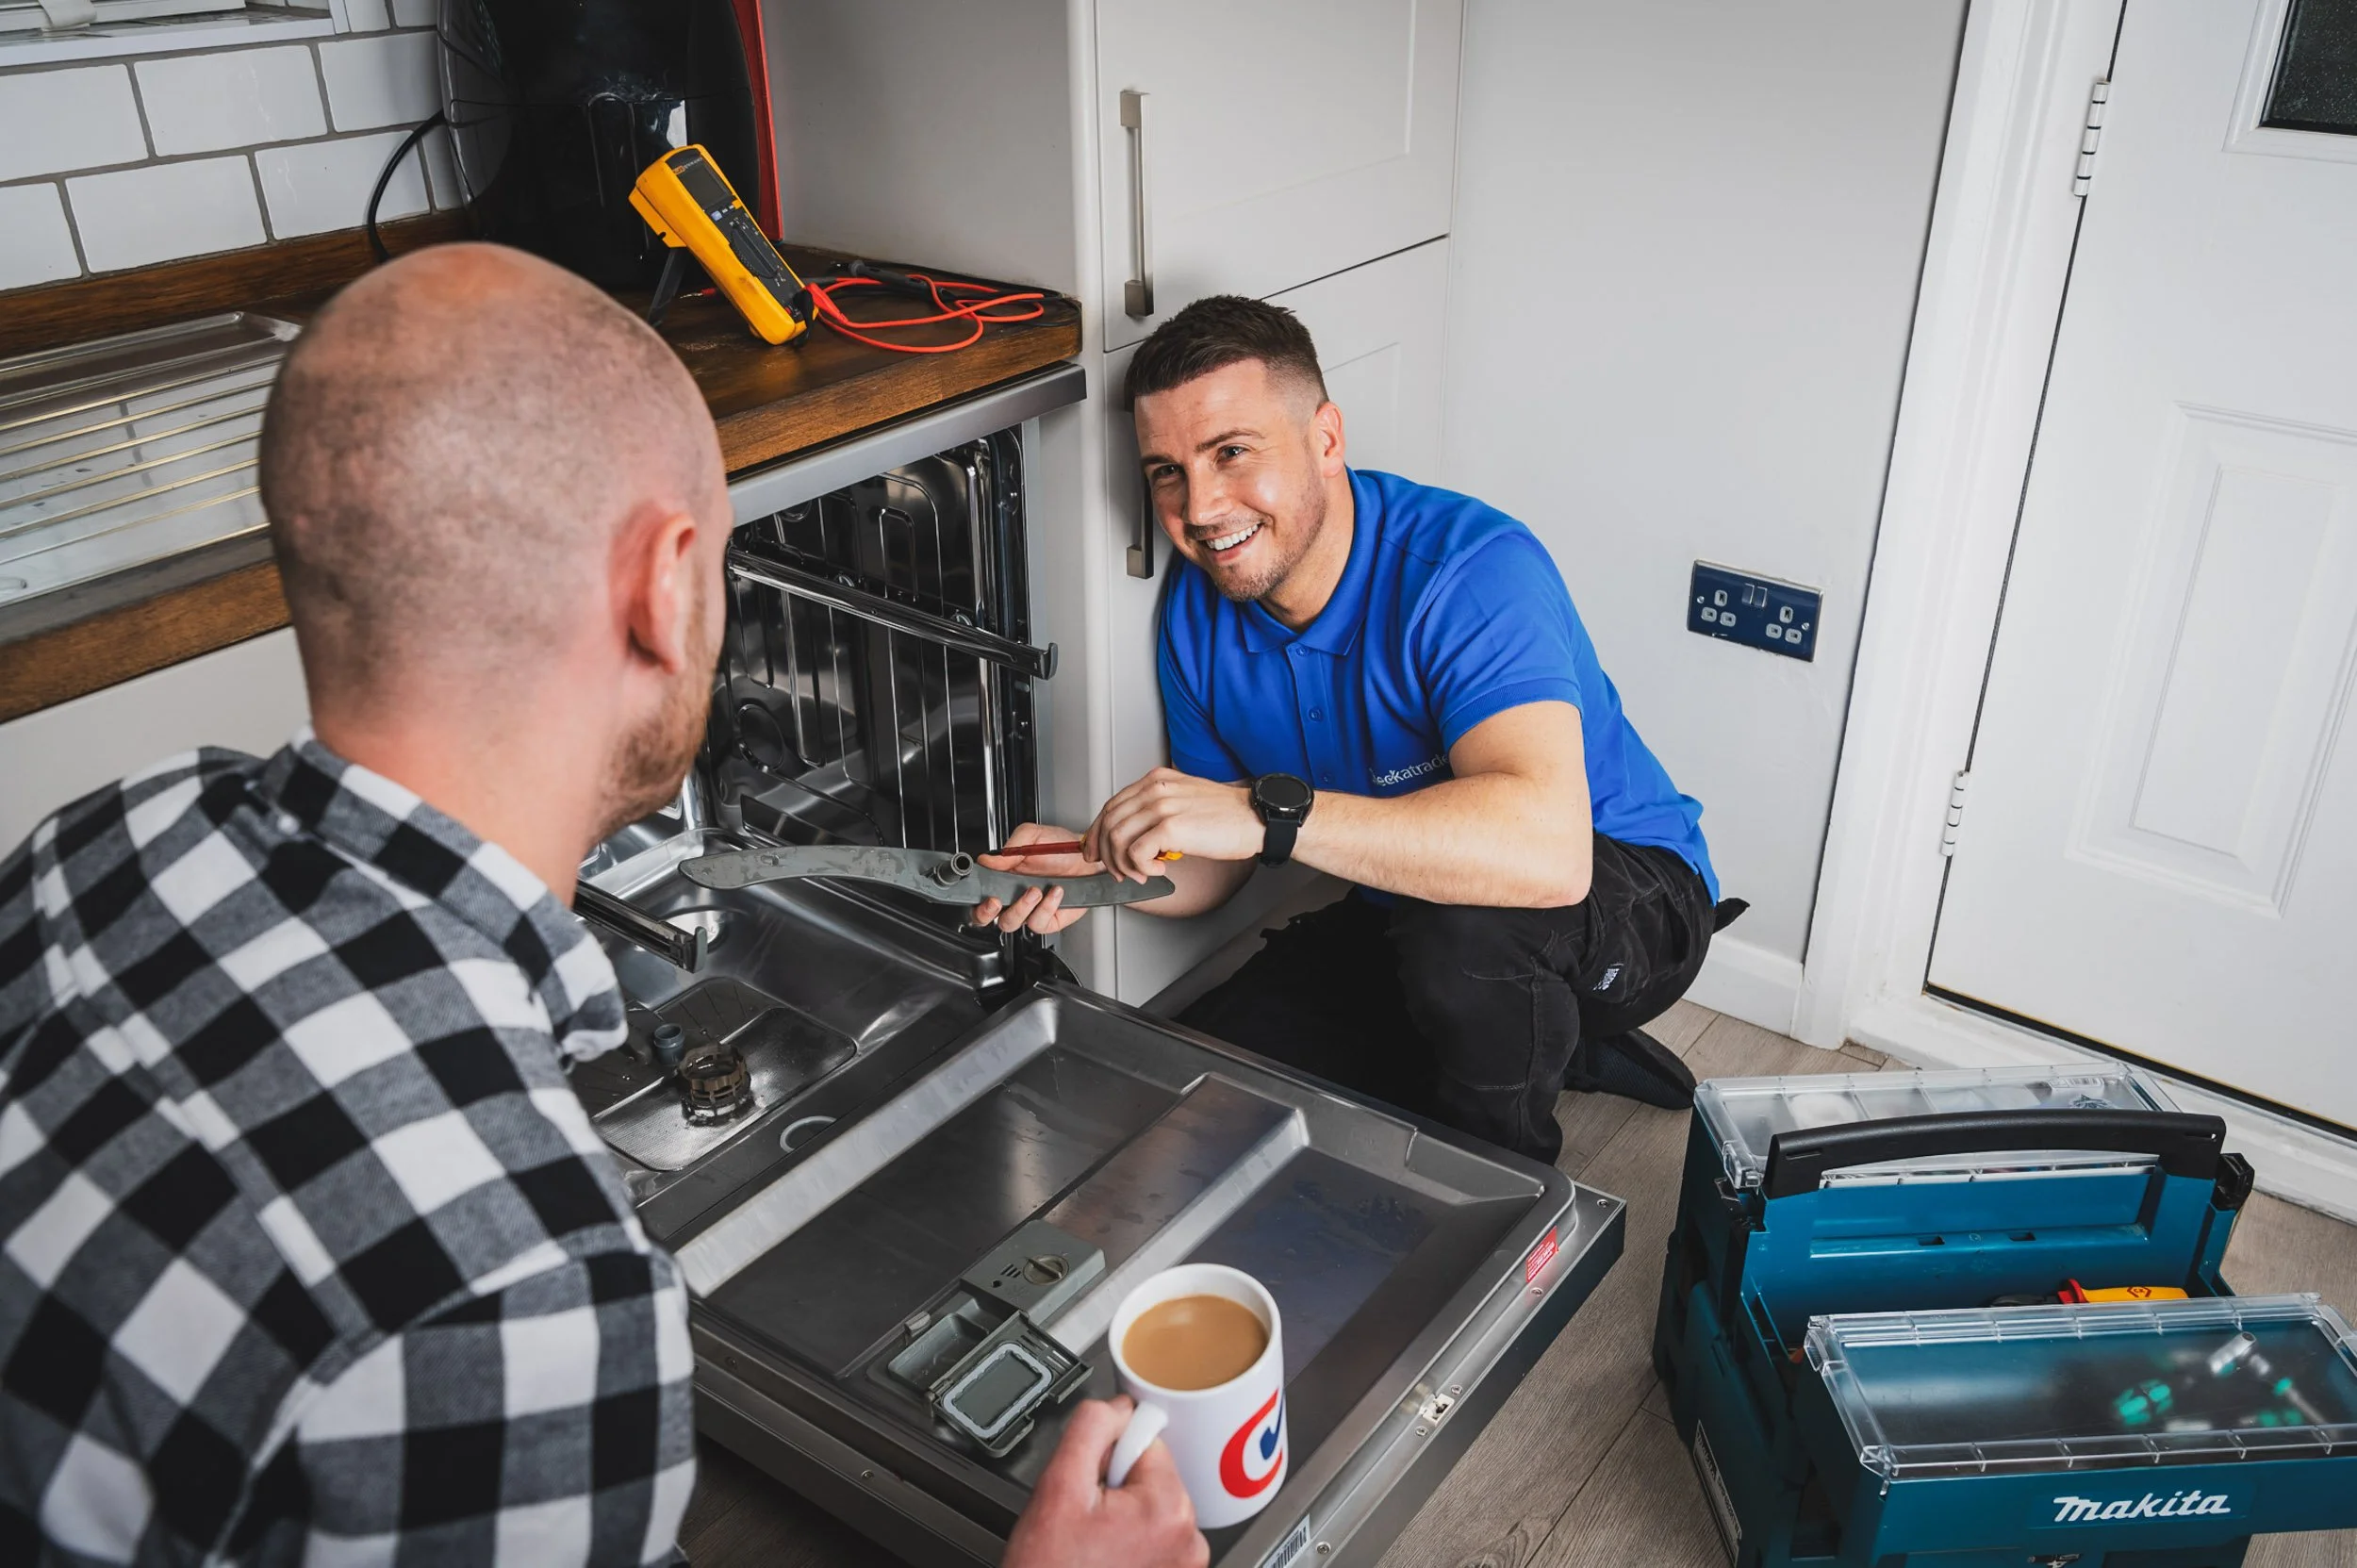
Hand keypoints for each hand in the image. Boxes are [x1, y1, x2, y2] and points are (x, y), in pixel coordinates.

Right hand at [973, 822, 1099, 934]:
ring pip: (1010, 923)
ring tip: (1035, 890)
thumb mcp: (1032, 837)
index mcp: (1003, 877)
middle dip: (987, 912)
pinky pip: (1038, 923)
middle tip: (997, 900)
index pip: (979, 896)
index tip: (985, 892)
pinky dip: (1046, 908)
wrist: (1088, 857)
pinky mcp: (1048, 920)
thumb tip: (987, 860)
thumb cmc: (1061, 847)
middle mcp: (1013, 896)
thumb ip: (1009, 849)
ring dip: (1021, 907)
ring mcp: (1030, 910)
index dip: (976, 900)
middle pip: (987, 918)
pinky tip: (1055, 892)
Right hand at [1002, 1398, 1205, 1567]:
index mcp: (1169, 1508)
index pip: (1147, 1442)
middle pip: (1151, 1475)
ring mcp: (1187, 1565)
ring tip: (1093, 1544)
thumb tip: (1119, 1405)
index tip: (1091, 1487)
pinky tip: (1105, 1558)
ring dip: (1122, 1515)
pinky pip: (1156, 1538)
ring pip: (1151, 1506)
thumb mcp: (1057, 1487)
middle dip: (1116, 1487)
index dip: (1109, 1458)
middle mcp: (1191, 1539)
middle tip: (1086, 1520)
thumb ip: (1090, 1429)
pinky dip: (1131, 1541)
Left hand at [1087, 768, 1261, 882]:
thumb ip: (1157, 809)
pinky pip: (1136, 853)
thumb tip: (1133, 833)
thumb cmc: (1227, 815)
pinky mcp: (1171, 828)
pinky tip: (1157, 870)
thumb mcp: (1185, 799)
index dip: (1097, 832)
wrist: (1256, 818)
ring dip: (1123, 864)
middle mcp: (1155, 789)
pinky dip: (1140, 868)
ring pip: (1117, 839)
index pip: (1112, 805)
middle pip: (1109, 822)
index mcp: (1156, 780)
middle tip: (1117, 871)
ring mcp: (1161, 807)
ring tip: (1141, 873)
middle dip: (1106, 853)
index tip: (1095, 849)